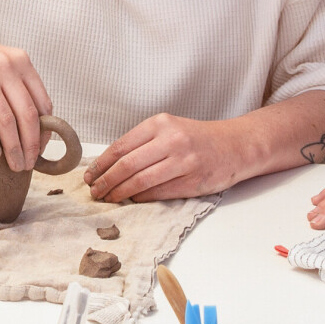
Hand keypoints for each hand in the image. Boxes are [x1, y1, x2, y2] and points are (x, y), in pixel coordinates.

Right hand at [0, 15, 51, 170]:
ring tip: (14, 165)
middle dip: (31, 145)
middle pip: (27, 114)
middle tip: (29, 164)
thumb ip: (13, 84)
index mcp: (18, 59)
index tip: (40, 149)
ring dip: (12, 149)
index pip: (42, 102)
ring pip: (5, 121)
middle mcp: (2, 64)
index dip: (45, 131)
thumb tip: (32, 126)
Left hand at [87, 114, 246, 202]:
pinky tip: (131, 199)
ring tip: (108, 198)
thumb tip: (108, 165)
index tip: (90, 175)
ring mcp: (183, 162)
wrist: (235, 145)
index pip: (121, 146)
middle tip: (95, 191)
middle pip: (127, 166)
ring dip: (119, 193)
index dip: (101, 164)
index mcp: (160, 124)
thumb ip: (143, 142)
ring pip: (140, 181)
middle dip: (106, 181)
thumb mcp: (169, 128)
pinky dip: (140, 198)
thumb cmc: (198, 138)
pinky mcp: (191, 182)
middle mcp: (171, 140)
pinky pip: (157, 193)